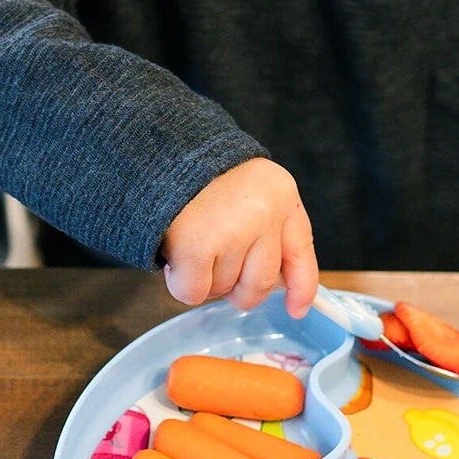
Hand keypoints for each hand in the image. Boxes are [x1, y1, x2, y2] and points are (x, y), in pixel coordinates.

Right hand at [158, 159, 318, 316]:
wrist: (157, 150)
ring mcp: (232, 231)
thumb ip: (270, 231)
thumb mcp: (251, 190)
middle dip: (238, 290)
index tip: (297, 308)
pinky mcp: (196, 246)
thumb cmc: (201, 174)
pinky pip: (194, 292)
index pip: (301, 253)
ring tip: (192, 244)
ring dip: (205, 278)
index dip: (301, 288)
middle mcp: (264, 213)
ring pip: (224, 289)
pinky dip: (182, 284)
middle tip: (216, 269)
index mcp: (282, 196)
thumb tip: (284, 287)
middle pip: (261, 283)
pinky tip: (177, 258)